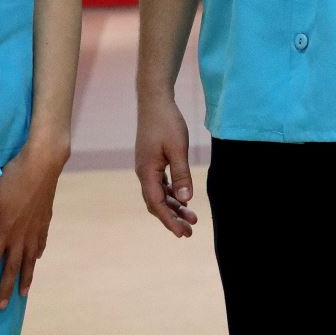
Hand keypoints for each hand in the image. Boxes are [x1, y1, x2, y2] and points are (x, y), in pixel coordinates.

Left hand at [0, 139, 68, 309]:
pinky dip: (37, 255)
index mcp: (4, 230)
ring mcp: (35, 229)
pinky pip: (40, 243)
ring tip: (23, 293)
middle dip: (6, 287)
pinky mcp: (45, 221)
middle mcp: (20, 235)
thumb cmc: (13, 178)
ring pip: (29, 260)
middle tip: (2, 306)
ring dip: (25, 278)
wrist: (43, 165)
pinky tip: (36, 259)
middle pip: (12, 267)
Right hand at [134, 92, 197, 237]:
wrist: (155, 101)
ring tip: (192, 218)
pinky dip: (172, 194)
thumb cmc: (167, 122)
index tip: (182, 233)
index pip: (157, 204)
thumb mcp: (178, 148)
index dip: (169, 220)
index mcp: (147, 172)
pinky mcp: (152, 161)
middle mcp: (143, 172)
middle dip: (172, 218)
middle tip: (190, 231)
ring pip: (159, 194)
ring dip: (174, 207)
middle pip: (157, 203)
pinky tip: (184, 198)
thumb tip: (186, 199)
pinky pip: (161, 184)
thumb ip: (182, 174)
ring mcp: (147, 167)